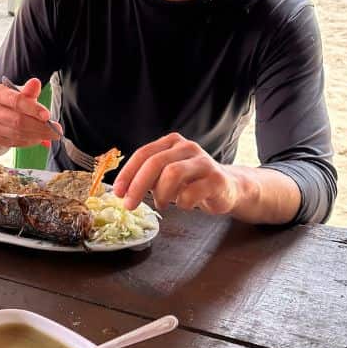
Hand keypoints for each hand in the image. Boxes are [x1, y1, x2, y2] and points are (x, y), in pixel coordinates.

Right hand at [0, 77, 61, 149]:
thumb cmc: (10, 101)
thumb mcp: (19, 92)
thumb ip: (28, 90)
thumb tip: (35, 83)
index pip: (16, 101)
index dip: (33, 109)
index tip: (48, 115)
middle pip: (18, 121)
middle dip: (40, 127)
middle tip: (57, 130)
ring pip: (19, 133)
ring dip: (38, 135)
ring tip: (52, 134)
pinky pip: (17, 142)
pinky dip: (31, 141)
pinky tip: (40, 138)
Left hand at [112, 133, 241, 214]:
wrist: (228, 187)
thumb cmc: (192, 182)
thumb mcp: (167, 174)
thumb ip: (149, 176)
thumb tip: (123, 191)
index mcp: (172, 142)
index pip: (143, 153)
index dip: (128, 173)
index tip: (118, 192)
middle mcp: (187, 147)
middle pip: (155, 163)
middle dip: (138, 186)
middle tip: (129, 205)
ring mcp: (203, 162)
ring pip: (172, 174)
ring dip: (161, 194)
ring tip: (162, 204)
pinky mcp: (216, 179)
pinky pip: (191, 193)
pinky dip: (182, 203)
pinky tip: (184, 204)